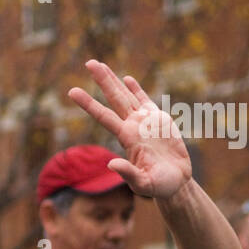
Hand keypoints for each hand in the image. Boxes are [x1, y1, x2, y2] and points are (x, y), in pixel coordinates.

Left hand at [67, 60, 192, 200]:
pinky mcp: (159, 120)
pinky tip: (126, 79)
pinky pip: (145, 101)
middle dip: (102, 80)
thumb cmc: (159, 186)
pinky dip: (136, 89)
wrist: (176, 183)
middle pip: (114, 98)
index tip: (72, 91)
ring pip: (126, 96)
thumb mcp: (143, 183)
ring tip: (100, 65)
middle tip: (89, 62)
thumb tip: (110, 164)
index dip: (88, 103)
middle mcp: (132, 126)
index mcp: (127, 138)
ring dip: (114, 80)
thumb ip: (128, 174)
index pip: (103, 116)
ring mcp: (145, 122)